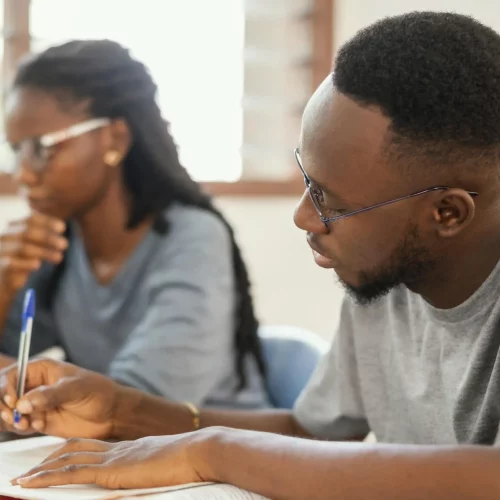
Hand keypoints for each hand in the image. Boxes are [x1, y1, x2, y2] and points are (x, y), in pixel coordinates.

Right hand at [0, 213, 66, 294]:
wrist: (5, 278)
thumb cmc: (23, 257)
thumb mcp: (35, 244)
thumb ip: (44, 235)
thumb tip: (61, 227)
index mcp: (15, 228)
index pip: (30, 219)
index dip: (47, 222)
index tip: (62, 227)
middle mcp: (6, 237)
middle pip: (28, 233)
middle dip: (48, 237)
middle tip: (65, 244)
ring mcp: (1, 251)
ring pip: (23, 248)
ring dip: (44, 252)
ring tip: (59, 257)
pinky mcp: (1, 265)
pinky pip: (12, 263)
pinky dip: (26, 263)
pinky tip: (38, 265)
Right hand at [0, 359, 120, 438]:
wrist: (110, 414)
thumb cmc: (97, 392)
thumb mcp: (75, 389)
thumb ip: (50, 395)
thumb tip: (22, 403)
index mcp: (40, 369)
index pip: (11, 375)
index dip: (6, 388)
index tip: (13, 402)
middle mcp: (33, 386)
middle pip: (4, 394)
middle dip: (4, 407)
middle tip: (14, 417)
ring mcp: (34, 404)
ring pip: (8, 412)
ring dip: (12, 420)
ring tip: (27, 424)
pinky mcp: (37, 421)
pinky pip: (19, 425)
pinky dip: (22, 428)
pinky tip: (39, 426)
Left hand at [10, 431, 215, 488]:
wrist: (198, 452)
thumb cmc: (189, 462)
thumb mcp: (163, 467)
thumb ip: (146, 472)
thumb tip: (133, 483)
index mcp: (129, 449)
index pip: (92, 447)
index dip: (69, 453)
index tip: (53, 460)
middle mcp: (117, 449)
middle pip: (75, 448)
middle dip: (49, 460)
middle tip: (29, 471)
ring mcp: (114, 457)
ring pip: (69, 459)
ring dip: (42, 469)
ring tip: (23, 480)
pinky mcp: (113, 470)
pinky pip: (74, 473)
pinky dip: (50, 478)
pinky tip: (34, 484)